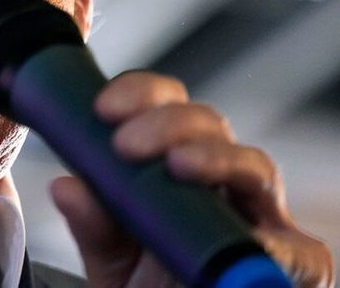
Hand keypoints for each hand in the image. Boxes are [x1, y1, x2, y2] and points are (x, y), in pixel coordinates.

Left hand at [50, 71, 334, 287]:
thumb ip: (93, 224)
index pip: (164, 106)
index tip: (101, 108)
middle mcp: (221, 183)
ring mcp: (261, 219)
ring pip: (254, 167)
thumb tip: (66, 185)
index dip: (138, 94)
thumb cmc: (145, 285)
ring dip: (216, 158)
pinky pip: (298, 248)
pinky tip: (248, 241)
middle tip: (125, 145)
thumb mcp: (110, 256)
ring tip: (180, 165)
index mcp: (173, 167)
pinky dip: (274, 243)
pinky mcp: (297, 263)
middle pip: (209, 125)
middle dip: (167, 123)